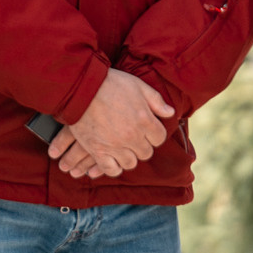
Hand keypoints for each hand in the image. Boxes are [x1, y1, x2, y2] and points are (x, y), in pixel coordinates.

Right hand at [50, 70, 174, 178]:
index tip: (147, 131)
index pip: (159, 138)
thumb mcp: (139, 86)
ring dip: (128, 157)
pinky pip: (110, 169)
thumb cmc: (111, 84)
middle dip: (142, 146)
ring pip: (130, 163)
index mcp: (145, 120)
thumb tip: (170, 113)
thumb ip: (156, 101)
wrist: (81, 88)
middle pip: (146, 152)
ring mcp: (115, 145)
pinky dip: (113, 168)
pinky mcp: (97, 150)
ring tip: (123, 150)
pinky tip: (112, 161)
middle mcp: (132, 136)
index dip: (155, 135)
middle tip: (134, 140)